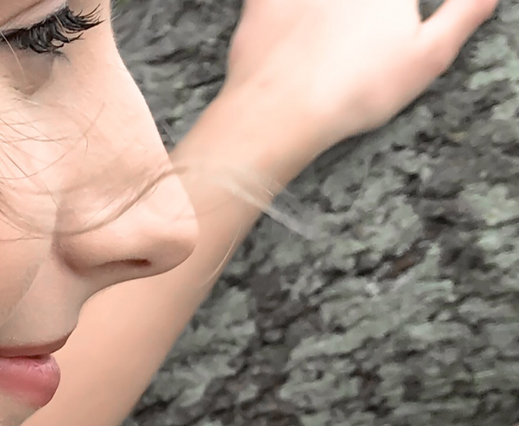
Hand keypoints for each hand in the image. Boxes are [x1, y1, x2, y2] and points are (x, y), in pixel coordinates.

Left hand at [221, 0, 497, 164]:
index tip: (392, 24)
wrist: (280, 113)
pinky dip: (279, 10)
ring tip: (330, 45)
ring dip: (327, 11)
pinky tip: (290, 24)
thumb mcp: (430, 55)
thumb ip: (465, 10)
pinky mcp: (262, 3)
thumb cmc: (357, 90)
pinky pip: (268, 0)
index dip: (398, 11)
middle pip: (361, 1)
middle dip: (364, 13)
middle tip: (364, 35)